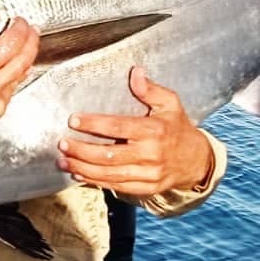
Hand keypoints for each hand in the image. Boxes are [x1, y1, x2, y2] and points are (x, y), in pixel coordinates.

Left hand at [57, 67, 213, 195]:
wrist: (196, 160)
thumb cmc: (178, 127)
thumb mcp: (170, 103)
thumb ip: (150, 90)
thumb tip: (135, 72)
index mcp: (154, 131)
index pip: (118, 127)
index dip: (94, 124)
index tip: (73, 120)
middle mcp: (150, 154)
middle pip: (109, 155)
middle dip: (82, 149)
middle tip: (63, 143)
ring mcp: (148, 174)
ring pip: (109, 173)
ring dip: (83, 168)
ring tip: (64, 160)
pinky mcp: (146, 188)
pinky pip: (116, 186)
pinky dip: (95, 181)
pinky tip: (79, 174)